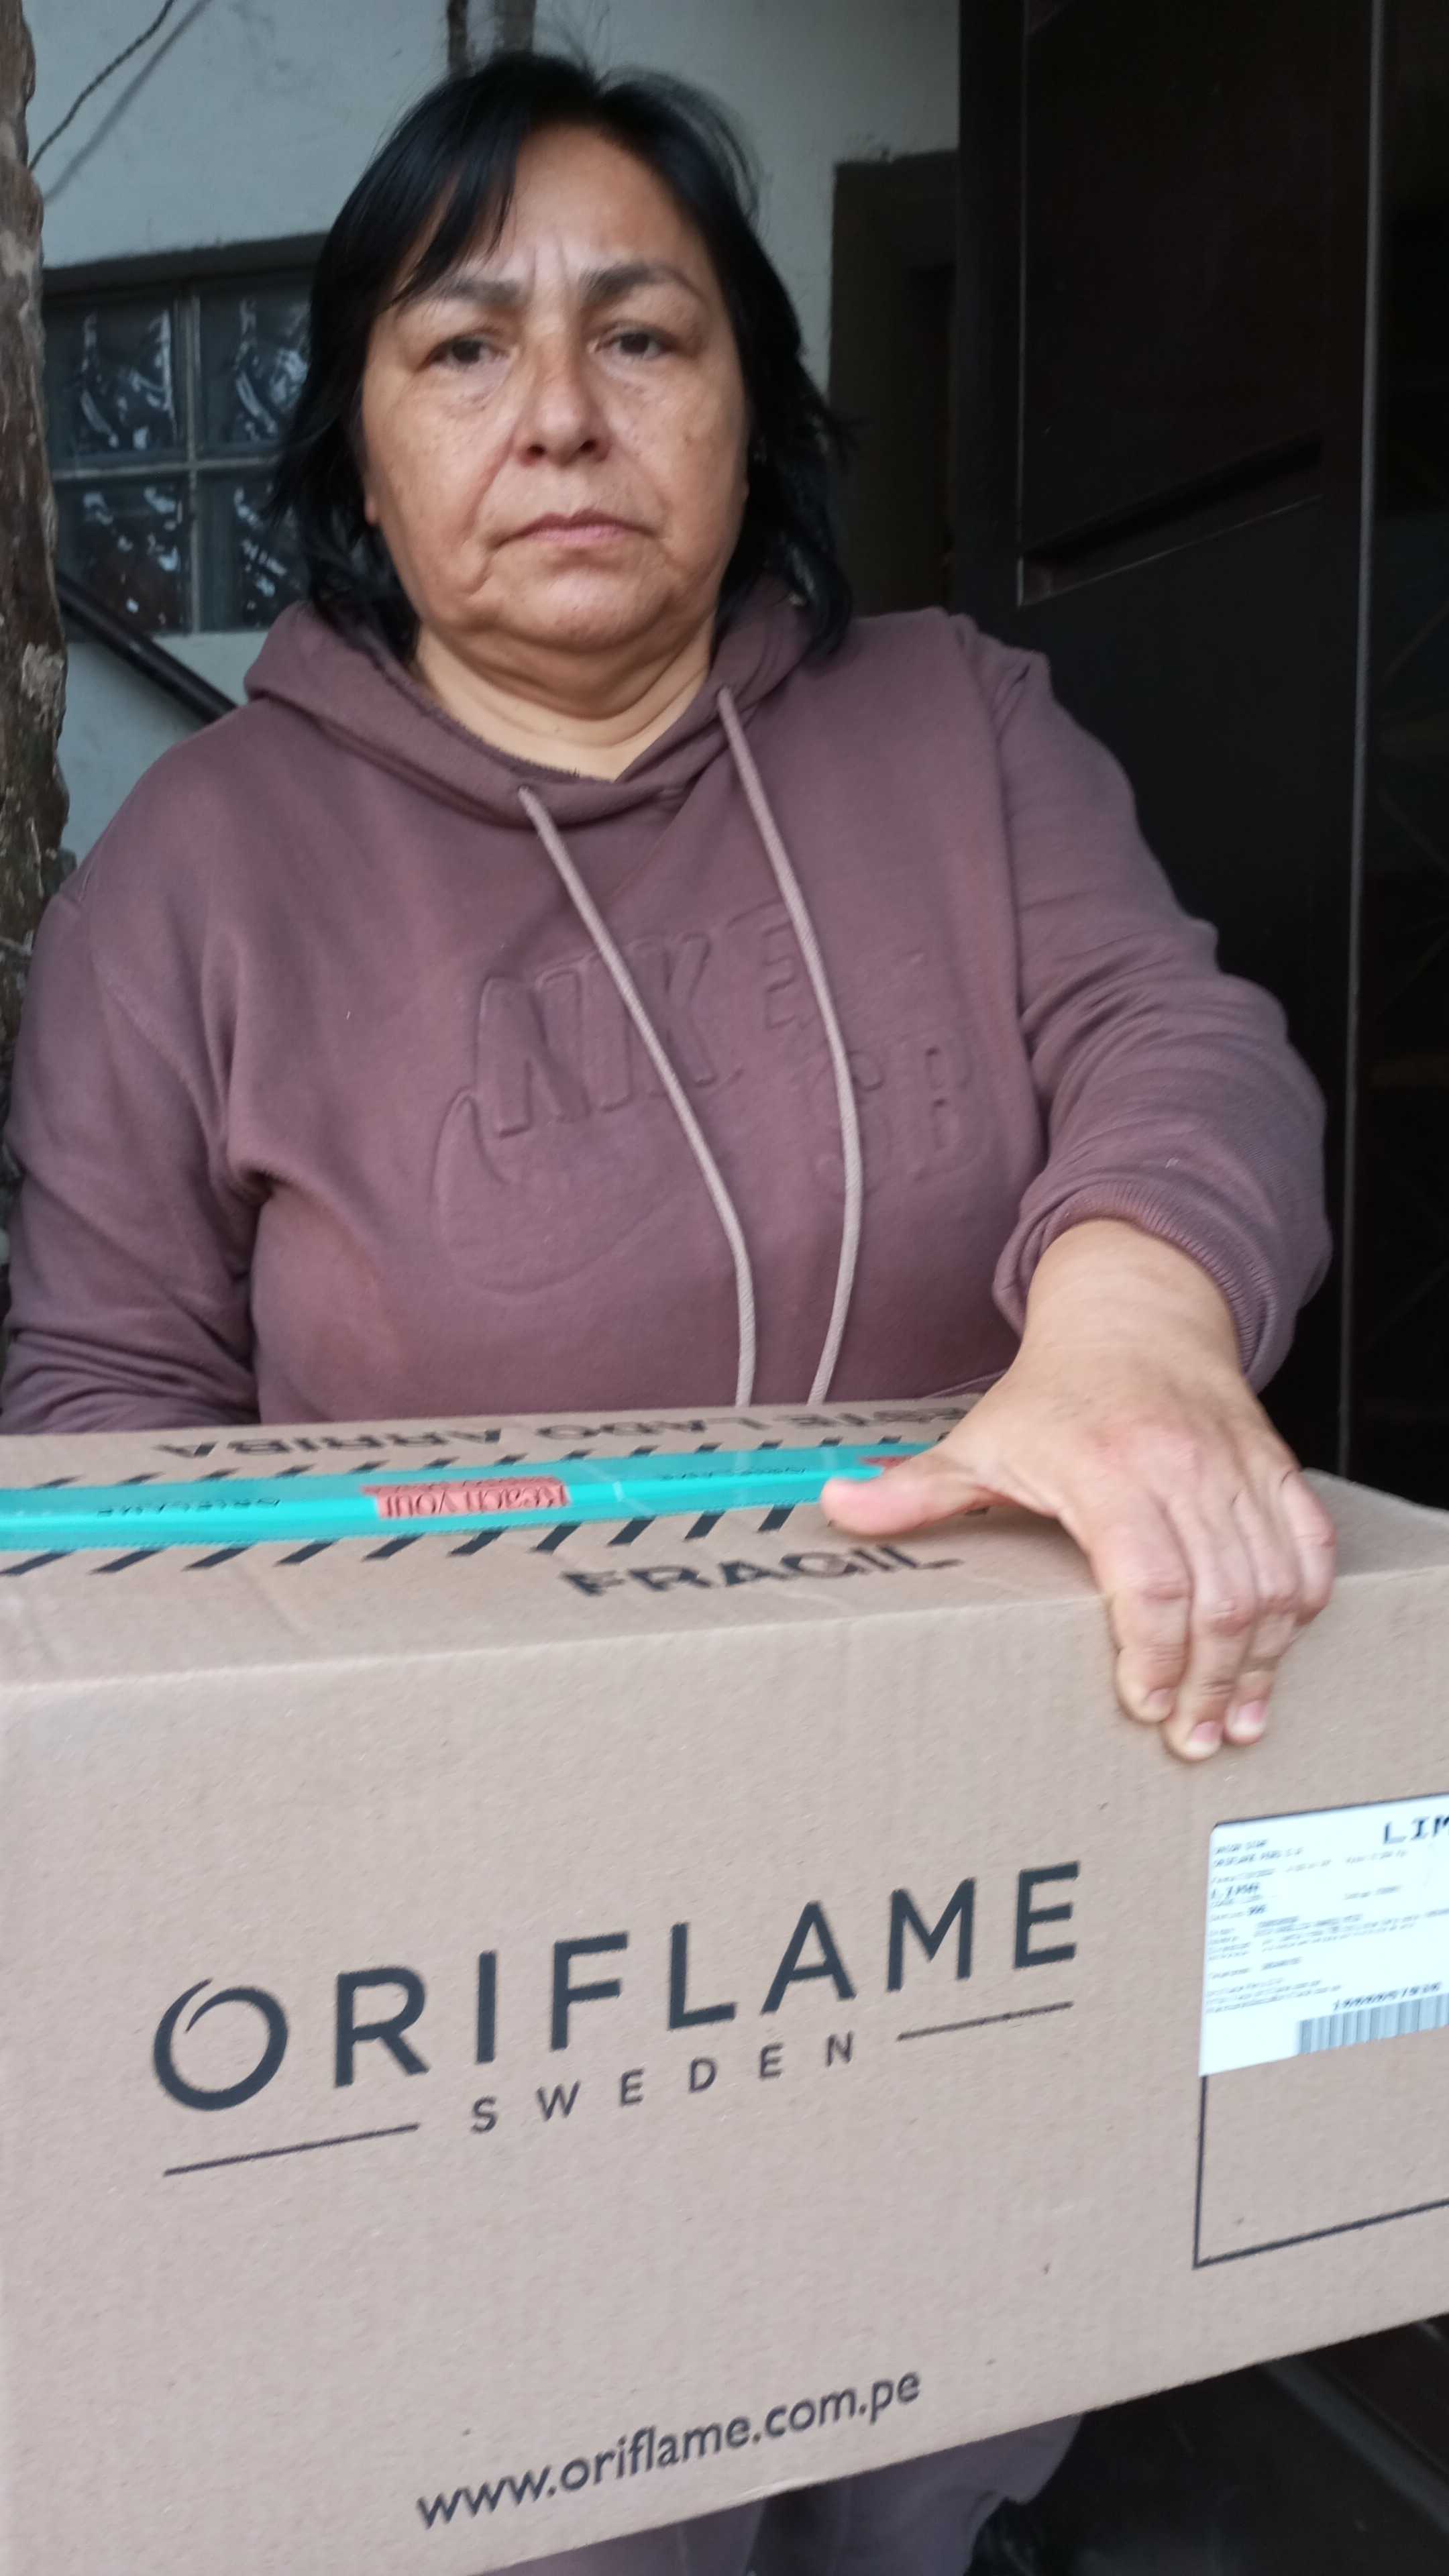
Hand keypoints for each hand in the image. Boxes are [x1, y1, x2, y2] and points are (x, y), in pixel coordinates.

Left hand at [824, 1222, 1335, 1760]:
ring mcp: (1235, 1467)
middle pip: (1219, 1597)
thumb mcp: (980, 1439)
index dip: (1153, 1654)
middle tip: (1193, 1739)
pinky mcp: (1273, 1467)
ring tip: (1236, 1718)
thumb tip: (837, 1506)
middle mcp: (1182, 1466)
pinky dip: (1302, 1601)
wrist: (1134, 1312)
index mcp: (1107, 1466)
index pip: (1149, 1580)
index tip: (1141, 1704)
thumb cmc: (1057, 1391)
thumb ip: (917, 1488)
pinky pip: (1307, 1544)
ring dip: (1259, 1659)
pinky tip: (1278, 1647)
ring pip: (1271, 1581)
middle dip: (1210, 1681)